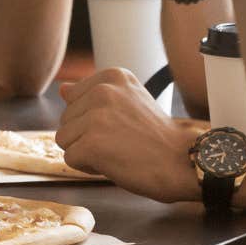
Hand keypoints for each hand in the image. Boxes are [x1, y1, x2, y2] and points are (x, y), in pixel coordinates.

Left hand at [55, 69, 204, 203]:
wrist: (183, 161)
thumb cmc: (157, 137)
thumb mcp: (128, 102)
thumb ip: (93, 95)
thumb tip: (62, 89)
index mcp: (112, 76)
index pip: (73, 99)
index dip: (91, 120)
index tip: (120, 125)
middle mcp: (102, 90)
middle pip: (66, 119)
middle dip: (86, 136)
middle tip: (121, 142)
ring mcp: (96, 117)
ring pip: (64, 139)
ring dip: (85, 152)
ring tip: (116, 152)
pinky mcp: (92, 143)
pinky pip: (70, 158)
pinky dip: (88, 167)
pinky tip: (113, 163)